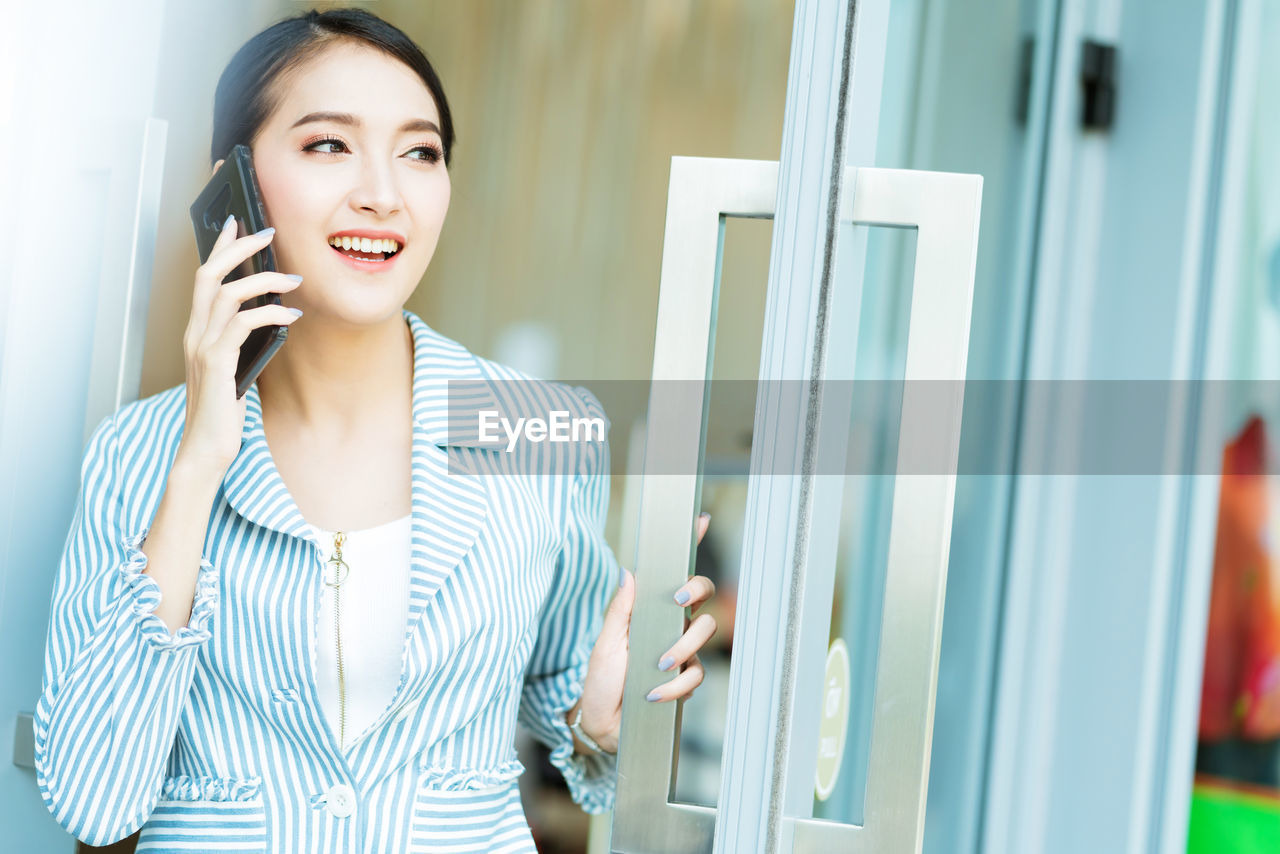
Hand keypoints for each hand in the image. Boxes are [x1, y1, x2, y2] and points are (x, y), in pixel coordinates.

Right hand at [176, 210, 303, 477]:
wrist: (205, 449)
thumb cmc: (222, 411)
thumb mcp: (234, 367)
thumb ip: (243, 341)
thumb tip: (272, 315)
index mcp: (197, 331)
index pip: (204, 277)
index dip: (219, 247)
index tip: (237, 222)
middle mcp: (194, 333)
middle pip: (209, 274)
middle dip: (238, 248)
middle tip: (268, 233)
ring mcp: (202, 347)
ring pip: (228, 294)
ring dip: (264, 280)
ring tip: (295, 279)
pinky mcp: (215, 363)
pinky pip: (243, 324)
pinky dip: (270, 313)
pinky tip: (292, 316)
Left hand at [568, 512, 717, 753]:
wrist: (603, 724)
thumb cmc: (600, 680)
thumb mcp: (606, 642)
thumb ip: (620, 608)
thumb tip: (628, 572)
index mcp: (650, 610)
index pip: (674, 574)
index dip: (690, 545)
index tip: (699, 520)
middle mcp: (670, 626)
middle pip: (703, 594)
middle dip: (696, 592)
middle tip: (676, 603)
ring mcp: (681, 651)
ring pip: (704, 632)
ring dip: (680, 649)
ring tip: (654, 668)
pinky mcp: (686, 679)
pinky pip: (695, 674)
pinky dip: (675, 684)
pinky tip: (653, 693)